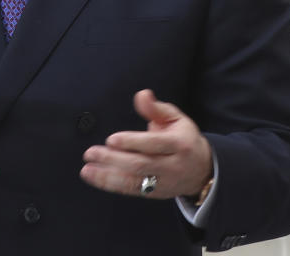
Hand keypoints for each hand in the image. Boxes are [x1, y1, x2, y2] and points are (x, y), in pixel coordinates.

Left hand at [80, 89, 211, 198]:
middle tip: (91, 152)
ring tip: (87, 169)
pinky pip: (131, 190)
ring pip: (134, 182)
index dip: (132, 142)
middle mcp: (172, 165)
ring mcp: (163, 182)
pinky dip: (111, 184)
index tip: (111, 139)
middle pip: (141, 165)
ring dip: (107, 177)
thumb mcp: (176, 118)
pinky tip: (94, 176)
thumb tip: (141, 94)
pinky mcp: (155, 193)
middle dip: (113, 160)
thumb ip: (156, 108)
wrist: (202, 170)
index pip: (154, 144)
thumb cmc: (184, 138)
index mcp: (179, 144)